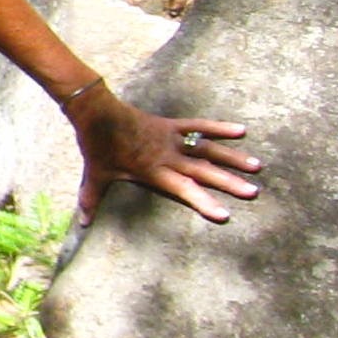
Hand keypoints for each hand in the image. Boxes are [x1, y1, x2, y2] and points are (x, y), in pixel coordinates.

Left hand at [71, 86, 259, 222]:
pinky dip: (218, 127)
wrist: (96, 113)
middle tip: (254, 192)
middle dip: (229, 182)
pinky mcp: (171, 125)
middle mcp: (168, 156)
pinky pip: (199, 126)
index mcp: (154, 171)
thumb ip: (91, 200)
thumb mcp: (95, 176)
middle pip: (204, 171)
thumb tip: (80, 224)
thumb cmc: (97, 147)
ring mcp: (172, 139)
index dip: (204, 202)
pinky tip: (241, 130)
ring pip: (208, 149)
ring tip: (256, 166)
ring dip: (232, 157)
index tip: (225, 214)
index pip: (184, 190)